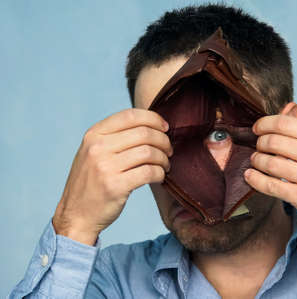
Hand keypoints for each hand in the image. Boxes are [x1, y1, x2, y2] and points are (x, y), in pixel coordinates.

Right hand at [53, 108, 172, 244]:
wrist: (76, 215)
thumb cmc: (91, 182)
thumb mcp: (93, 152)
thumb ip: (115, 137)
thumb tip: (152, 125)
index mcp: (93, 135)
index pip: (130, 115)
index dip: (153, 119)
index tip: (165, 127)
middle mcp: (97, 147)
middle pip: (144, 133)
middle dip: (163, 140)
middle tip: (168, 151)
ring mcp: (105, 167)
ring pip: (149, 152)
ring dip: (163, 158)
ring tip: (165, 165)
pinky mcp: (115, 186)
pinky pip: (149, 172)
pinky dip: (160, 173)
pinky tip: (159, 177)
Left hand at [244, 103, 296, 230]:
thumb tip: (289, 107)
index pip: (284, 123)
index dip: (264, 124)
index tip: (257, 128)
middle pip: (273, 141)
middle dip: (260, 143)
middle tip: (258, 147)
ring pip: (269, 162)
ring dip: (256, 161)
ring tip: (256, 161)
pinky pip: (270, 185)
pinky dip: (255, 179)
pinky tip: (250, 176)